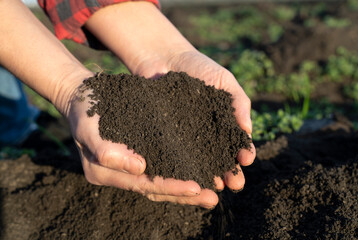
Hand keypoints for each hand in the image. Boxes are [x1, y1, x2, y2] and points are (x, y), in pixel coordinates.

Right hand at [66, 83, 217, 208]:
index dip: (170, 187)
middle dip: (185, 194)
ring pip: (162, 180)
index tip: (195, 188)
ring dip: (187, 187)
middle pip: (156, 189)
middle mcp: (121, 174)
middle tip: (212, 198)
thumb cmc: (83, 110)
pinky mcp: (140, 151)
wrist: (81, 96)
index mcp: (106, 174)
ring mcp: (130, 165)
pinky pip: (163, 163)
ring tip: (214, 188)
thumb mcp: (88, 127)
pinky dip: (181, 167)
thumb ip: (106, 151)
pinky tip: (201, 166)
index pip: (143, 185)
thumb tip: (139, 168)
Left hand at [133, 49, 255, 204]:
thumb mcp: (224, 81)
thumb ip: (238, 102)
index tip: (246, 160)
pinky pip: (173, 154)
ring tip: (213, 186)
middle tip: (233, 185)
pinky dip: (180, 166)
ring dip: (207, 176)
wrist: (165, 58)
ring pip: (198, 162)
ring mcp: (185, 139)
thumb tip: (248, 131)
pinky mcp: (165, 138)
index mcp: (223, 124)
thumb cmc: (199, 67)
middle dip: (228, 172)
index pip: (237, 144)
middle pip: (220, 159)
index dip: (244, 153)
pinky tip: (185, 175)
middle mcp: (206, 136)